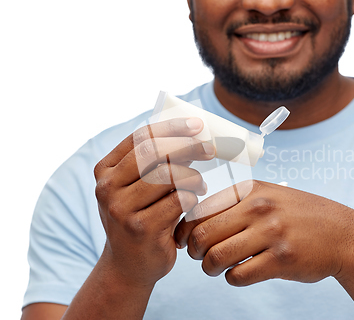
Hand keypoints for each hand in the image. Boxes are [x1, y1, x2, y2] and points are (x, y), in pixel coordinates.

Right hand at [93, 117, 215, 287]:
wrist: (128, 267)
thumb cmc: (140, 218)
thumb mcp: (137, 188)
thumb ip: (154, 163)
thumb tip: (191, 133)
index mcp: (105, 170)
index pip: (141, 137)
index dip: (172, 127)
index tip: (197, 125)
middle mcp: (107, 187)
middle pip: (154, 152)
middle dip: (187, 146)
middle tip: (210, 148)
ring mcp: (121, 209)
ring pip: (169, 175)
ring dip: (193, 176)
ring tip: (201, 184)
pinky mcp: (141, 228)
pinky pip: (179, 200)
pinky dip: (193, 197)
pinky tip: (194, 201)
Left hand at [174, 180, 353, 286]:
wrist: (341, 233)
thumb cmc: (299, 216)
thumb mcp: (269, 196)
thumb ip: (235, 204)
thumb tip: (193, 223)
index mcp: (251, 190)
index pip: (200, 210)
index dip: (185, 230)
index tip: (184, 240)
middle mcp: (259, 208)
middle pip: (202, 235)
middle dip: (193, 251)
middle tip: (199, 256)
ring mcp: (271, 233)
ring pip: (216, 257)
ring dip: (209, 268)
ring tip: (216, 268)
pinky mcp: (281, 259)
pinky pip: (238, 276)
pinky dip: (232, 279)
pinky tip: (240, 273)